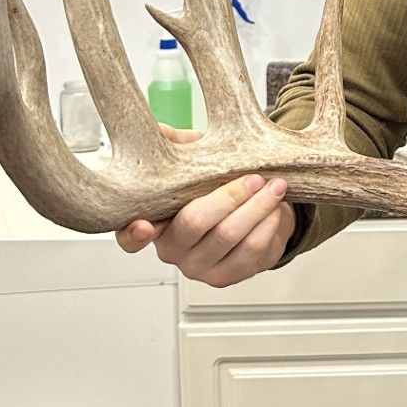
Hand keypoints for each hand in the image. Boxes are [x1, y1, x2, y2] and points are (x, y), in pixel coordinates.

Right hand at [114, 125, 295, 286]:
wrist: (251, 217)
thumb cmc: (215, 189)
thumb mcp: (194, 162)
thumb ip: (177, 145)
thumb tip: (162, 130)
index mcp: (154, 225)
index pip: (130, 238)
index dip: (134, 233)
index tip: (143, 225)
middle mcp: (171, 251)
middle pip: (196, 222)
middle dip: (230, 195)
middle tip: (255, 177)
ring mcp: (199, 267)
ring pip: (229, 235)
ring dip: (257, 208)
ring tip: (275, 186)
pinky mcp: (227, 276)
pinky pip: (252, 250)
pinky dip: (268, 224)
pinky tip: (276, 208)